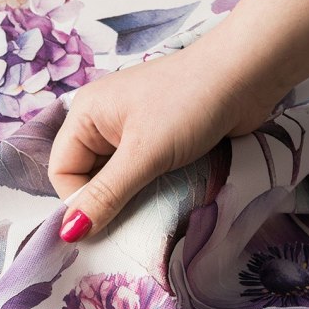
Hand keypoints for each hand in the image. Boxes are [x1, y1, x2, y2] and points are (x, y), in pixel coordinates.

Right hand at [48, 44, 279, 241]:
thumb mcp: (143, 154)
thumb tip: (68, 232)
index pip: (62, 171)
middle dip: (103, 202)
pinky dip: (145, 190)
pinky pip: (138, 174)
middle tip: (128, 223)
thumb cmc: (189, 105)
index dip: (78, 201)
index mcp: (85, 114)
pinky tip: (161, 198)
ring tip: (148, 210)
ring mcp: (131, 131)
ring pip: (114, 179)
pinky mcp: (157, 141)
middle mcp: (103, 122)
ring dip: (127, 199)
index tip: (104, 224)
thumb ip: (106, 195)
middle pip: (86, 177)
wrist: (247, 75)